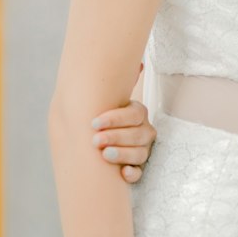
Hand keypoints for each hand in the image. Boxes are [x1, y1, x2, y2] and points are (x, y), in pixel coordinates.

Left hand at [91, 62, 156, 183]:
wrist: (93, 140)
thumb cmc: (102, 117)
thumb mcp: (107, 98)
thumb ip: (118, 82)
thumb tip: (138, 63)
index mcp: (137, 113)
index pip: (134, 114)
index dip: (115, 119)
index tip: (93, 123)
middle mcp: (144, 130)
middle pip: (138, 134)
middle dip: (116, 137)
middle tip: (95, 141)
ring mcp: (142, 150)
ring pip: (140, 153)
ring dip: (123, 154)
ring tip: (104, 155)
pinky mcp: (136, 167)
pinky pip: (140, 172)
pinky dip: (133, 173)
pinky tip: (123, 174)